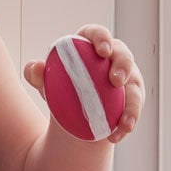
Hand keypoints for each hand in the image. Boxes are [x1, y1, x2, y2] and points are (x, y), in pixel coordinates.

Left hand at [23, 24, 144, 143]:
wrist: (73, 115)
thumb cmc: (60, 90)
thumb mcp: (45, 82)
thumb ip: (36, 73)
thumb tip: (35, 67)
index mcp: (91, 47)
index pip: (97, 34)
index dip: (102, 38)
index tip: (102, 50)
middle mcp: (113, 59)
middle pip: (124, 56)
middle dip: (124, 65)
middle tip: (116, 80)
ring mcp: (127, 80)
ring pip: (135, 88)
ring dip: (133, 104)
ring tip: (125, 121)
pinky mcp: (133, 100)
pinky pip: (133, 111)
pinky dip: (126, 123)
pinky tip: (116, 135)